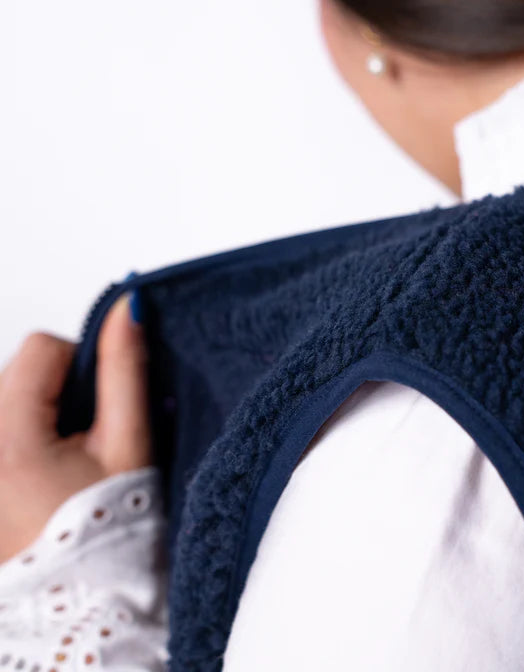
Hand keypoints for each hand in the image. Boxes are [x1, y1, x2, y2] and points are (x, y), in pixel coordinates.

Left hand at [0, 293, 150, 560]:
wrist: (81, 599)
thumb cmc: (106, 527)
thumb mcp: (126, 444)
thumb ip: (125, 370)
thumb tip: (127, 309)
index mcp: (7, 434)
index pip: (42, 348)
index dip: (82, 365)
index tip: (97, 409)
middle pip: (16, 370)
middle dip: (53, 390)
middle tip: (79, 439)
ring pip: (5, 396)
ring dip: (33, 411)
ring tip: (57, 458)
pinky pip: (0, 422)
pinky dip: (18, 431)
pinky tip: (36, 467)